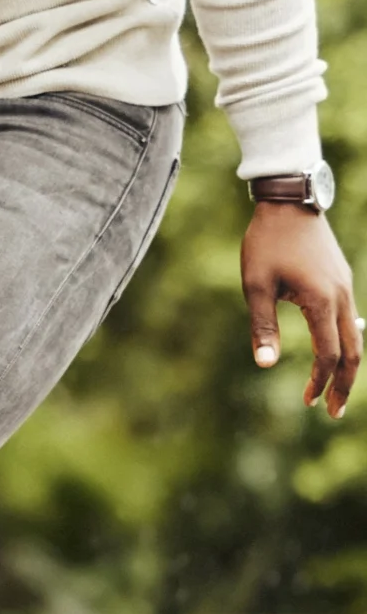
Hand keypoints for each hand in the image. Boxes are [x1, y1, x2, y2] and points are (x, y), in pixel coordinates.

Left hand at [241, 203, 360, 417]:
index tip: (308, 401)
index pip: (329, 354)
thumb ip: (262, 326)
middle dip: (344, 384)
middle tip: (333, 411)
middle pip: (354, 352)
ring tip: (335, 388)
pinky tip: (336, 354)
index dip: (320, 381)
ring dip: (347, 365)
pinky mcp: (342, 279)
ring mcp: (345, 287)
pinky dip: (347, 343)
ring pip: (356, 336)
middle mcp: (341, 296)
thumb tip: (266, 365)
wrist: (289, 202)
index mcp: (321, 300)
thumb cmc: (267, 242)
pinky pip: (351, 319)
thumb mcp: (256, 285)